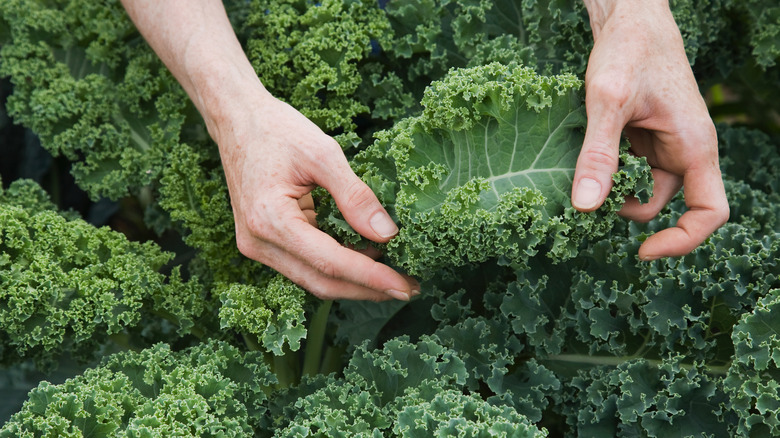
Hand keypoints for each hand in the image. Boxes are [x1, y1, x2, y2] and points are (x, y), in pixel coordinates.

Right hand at [214, 91, 418, 300]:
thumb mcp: (323, 153)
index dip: (372, 278)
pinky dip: (338, 266)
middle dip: (368, 289)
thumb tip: (387, 234)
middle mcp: (258, 243)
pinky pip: (306, 265)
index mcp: (270, 220)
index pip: (331, 263)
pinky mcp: (263, 243)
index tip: (406, 286)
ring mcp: (257, 246)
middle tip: (409, 288)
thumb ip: (356, 196)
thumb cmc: (276, 129)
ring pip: (314, 279)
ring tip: (394, 274)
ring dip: (354, 281)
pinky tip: (366, 257)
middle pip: (322, 283)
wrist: (236, 120)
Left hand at [573, 0, 728, 259]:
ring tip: (582, 176)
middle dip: (631, 212)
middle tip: (590, 201)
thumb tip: (585, 207)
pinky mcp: (647, 137)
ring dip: (615, 192)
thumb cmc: (628, 50)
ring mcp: (667, 144)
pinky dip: (609, 173)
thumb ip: (598, 154)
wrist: (629, 18)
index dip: (682, 240)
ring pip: (645, 188)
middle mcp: (687, 149)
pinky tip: (585, 161)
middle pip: (668, 205)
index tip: (642, 250)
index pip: (710, 212)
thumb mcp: (607, 102)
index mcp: (695, 146)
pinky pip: (632, 169)